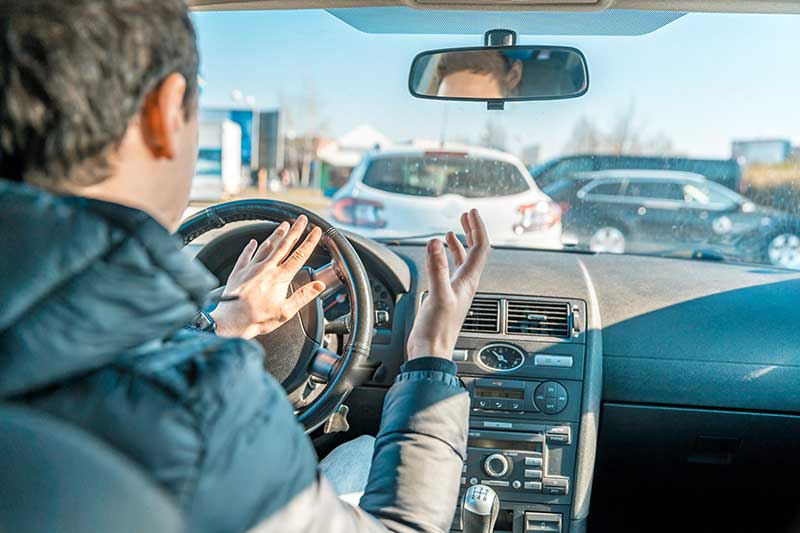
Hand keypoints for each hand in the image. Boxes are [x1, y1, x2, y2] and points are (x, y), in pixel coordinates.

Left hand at [211, 215, 325, 338]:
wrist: (230, 321)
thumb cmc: (257, 319)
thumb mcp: (285, 312)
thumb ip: (303, 296)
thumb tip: (319, 285)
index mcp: (280, 278)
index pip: (299, 255)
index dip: (309, 242)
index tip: (316, 231)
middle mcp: (266, 269)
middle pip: (284, 245)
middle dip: (295, 230)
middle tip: (302, 219)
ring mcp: (251, 268)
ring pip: (266, 246)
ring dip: (276, 235)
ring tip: (284, 225)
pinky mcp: (238, 272)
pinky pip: (246, 255)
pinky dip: (250, 248)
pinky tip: (253, 242)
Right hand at [407, 209, 490, 359]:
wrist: (430, 352)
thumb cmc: (437, 330)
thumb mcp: (437, 295)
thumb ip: (436, 268)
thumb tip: (436, 242)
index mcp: (468, 282)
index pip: (480, 248)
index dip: (477, 228)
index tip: (471, 212)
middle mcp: (465, 284)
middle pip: (475, 252)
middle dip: (471, 231)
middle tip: (466, 215)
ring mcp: (456, 291)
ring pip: (463, 261)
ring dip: (460, 244)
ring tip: (454, 230)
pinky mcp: (445, 297)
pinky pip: (450, 271)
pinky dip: (447, 258)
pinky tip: (438, 257)